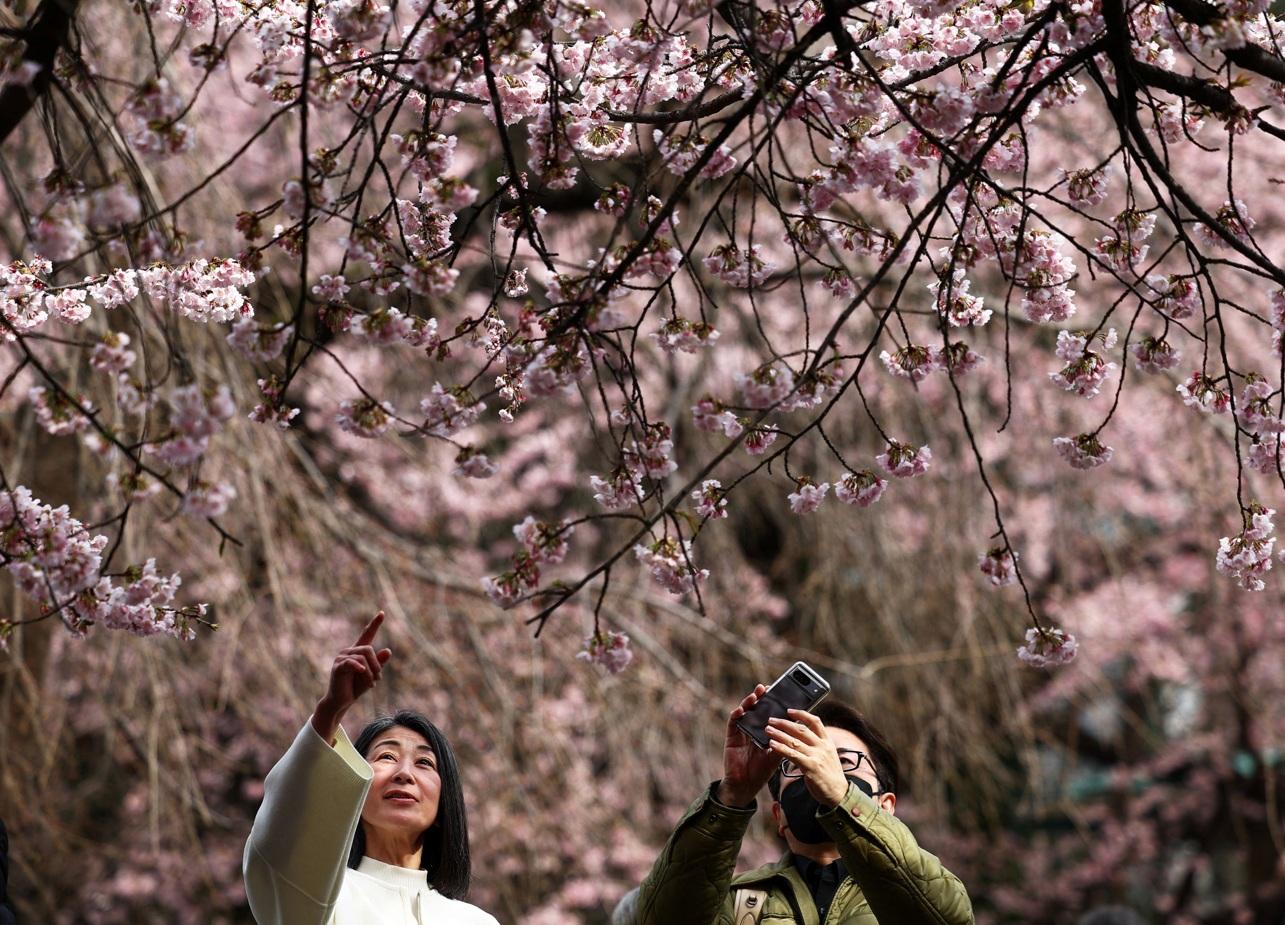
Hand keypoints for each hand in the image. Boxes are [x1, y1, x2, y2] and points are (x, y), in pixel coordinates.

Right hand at [312, 611, 391, 743]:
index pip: (367, 634)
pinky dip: (360, 669)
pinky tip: (362, 673)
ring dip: (371, 672)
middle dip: (377, 665)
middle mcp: (349, 651)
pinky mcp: (338, 667)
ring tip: (371, 684)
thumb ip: (379, 664)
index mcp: (358, 652)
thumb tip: (388, 650)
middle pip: (368, 649)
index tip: (382, 613)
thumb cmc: (356, 687)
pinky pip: (352, 663)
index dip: (374, 624)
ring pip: (363, 657)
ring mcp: (342, 658)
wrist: (342, 702)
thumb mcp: (372, 675)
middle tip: (378, 679)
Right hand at [716, 685, 780, 806]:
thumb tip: (797, 727)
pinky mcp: (732, 736)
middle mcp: (753, 729)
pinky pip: (733, 722)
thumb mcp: (776, 755)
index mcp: (764, 732)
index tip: (779, 692)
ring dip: (749, 702)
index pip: (768, 713)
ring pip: (745, 712)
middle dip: (761, 698)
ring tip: (756, 695)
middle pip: (757, 709)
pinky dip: (736, 714)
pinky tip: (741, 710)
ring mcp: (741, 731)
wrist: (745, 785)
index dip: (772, 702)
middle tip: (766, 688)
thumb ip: (783, 742)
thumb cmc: (761, 771)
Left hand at [766, 709, 847, 807]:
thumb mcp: (828, 755)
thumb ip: (818, 745)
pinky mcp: (811, 767)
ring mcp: (817, 756)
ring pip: (794, 741)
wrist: (839, 794)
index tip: (789, 711)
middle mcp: (822, 746)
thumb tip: (803, 736)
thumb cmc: (830, 776)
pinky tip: (772, 745)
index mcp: (827, 742)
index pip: (815, 722)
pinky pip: (793, 755)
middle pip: (801, 729)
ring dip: (779, 734)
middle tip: (771, 720)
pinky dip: (781, 748)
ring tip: (768, 730)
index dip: (802, 714)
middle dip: (784, 723)